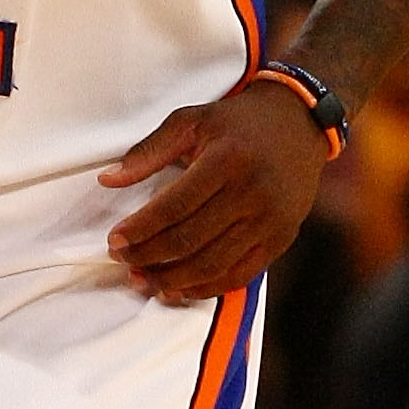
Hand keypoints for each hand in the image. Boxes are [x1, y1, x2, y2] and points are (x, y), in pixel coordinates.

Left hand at [101, 80, 329, 304]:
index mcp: (227, 160)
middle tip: (122, 261)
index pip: (174, 207)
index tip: (115, 241)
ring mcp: (270, 220)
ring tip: (143, 280)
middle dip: (149, 257)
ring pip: (212, 264)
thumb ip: (149, 150)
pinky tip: (179, 288)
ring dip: (172, 280)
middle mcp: (252, 193)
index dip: (140, 229)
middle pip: (190, 240)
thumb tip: (108, 180)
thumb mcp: (193, 120)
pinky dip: (206, 288)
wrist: (300, 123)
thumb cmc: (239, 121)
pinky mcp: (281, 239)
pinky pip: (239, 275)